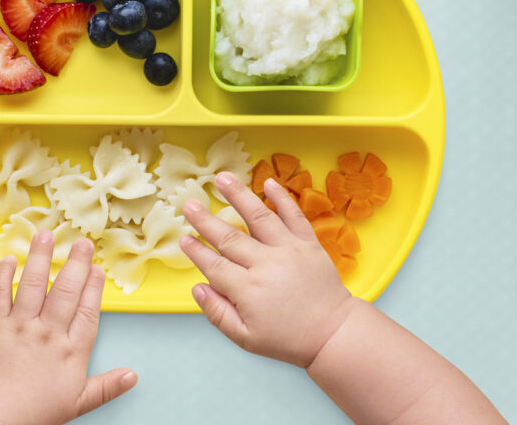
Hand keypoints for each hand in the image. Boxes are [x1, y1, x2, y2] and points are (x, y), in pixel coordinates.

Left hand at [0, 232, 136, 424]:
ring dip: (40, 258)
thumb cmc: (36, 411)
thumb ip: (107, 386)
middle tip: (82, 241)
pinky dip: (2, 276)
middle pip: (66, 291)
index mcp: (71, 350)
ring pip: (33, 285)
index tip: (98, 268)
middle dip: (76, 263)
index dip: (94, 287)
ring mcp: (21, 327)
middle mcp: (48, 332)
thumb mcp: (78, 402)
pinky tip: (7, 259)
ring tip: (45, 235)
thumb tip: (133, 376)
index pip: (88, 311)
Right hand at [180, 172, 356, 368]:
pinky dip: (281, 198)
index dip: (196, 251)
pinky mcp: (308, 244)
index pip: (214, 265)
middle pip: (229, 237)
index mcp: (248, 290)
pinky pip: (294, 216)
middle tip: (189, 204)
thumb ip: (218, 313)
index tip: (183, 239)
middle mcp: (266, 265)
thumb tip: (197, 288)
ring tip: (222, 178)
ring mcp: (289, 250)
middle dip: (205, 220)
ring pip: (259, 217)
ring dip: (238, 196)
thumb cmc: (288, 339)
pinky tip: (268, 183)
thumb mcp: (246, 338)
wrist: (333, 333)